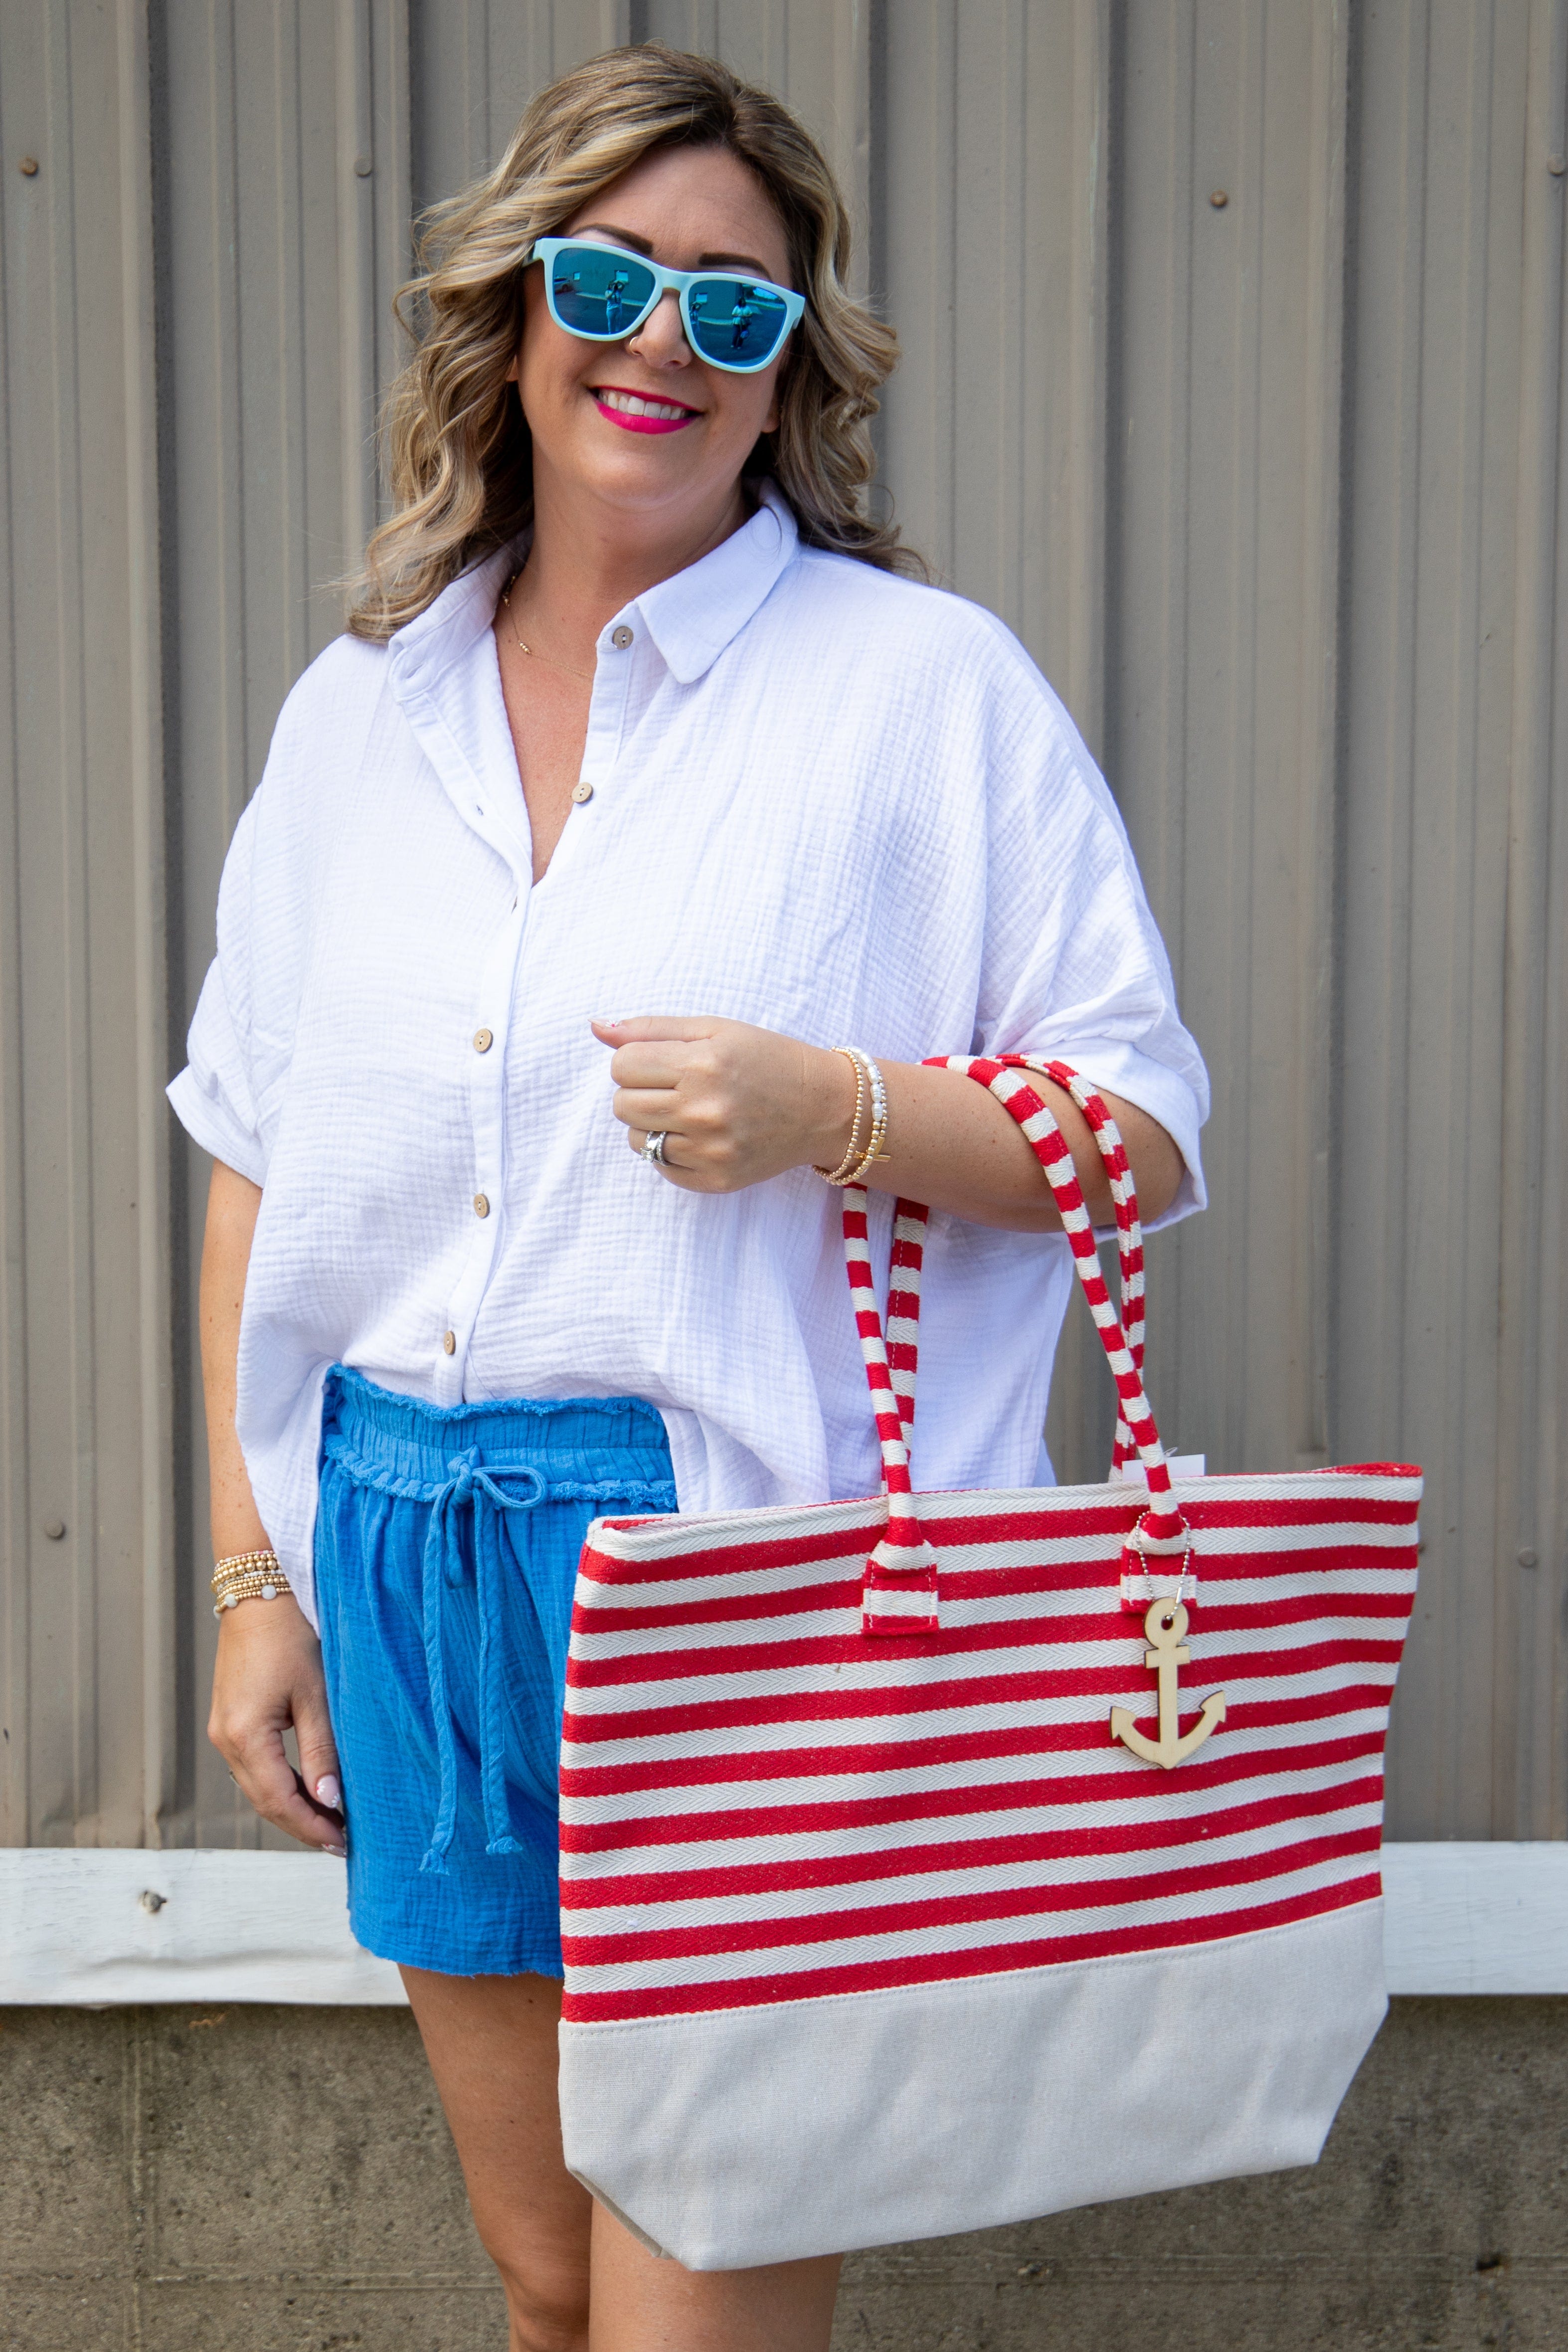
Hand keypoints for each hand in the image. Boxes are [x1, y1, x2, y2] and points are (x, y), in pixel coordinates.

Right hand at [208, 1593, 346, 1854]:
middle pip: (264, 1800)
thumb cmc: (290, 1634)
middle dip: (302, 1824)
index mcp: (244, 1735)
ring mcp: (223, 1730)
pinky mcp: (229, 1719)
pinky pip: (253, 1766)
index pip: (279, 1801)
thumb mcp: (316, 1694)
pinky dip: (280, 1783)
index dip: (310, 1827)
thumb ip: (322, 1750)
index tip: (342, 1843)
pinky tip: (307, 1788)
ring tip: (329, 1821)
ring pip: (257, 1786)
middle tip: (341, 1841)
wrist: (260, 1591)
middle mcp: (225, 1738)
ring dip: (291, 1807)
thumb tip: (331, 1800)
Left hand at [593, 1015, 855, 1191]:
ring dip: (653, 1124)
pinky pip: (660, 1167)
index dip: (636, 1061)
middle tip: (676, 1087)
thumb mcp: (714, 1028)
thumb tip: (596, 1027)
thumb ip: (652, 1028)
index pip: (622, 1066)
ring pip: (636, 1140)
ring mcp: (709, 1150)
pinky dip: (671, 1151)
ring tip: (690, 1112)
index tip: (663, 1062)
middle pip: (622, 1105)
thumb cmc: (766, 1059)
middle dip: (640, 1092)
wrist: (822, 1107)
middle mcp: (704, 1109)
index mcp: (702, 1064)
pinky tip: (701, 1136)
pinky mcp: (715, 1179)